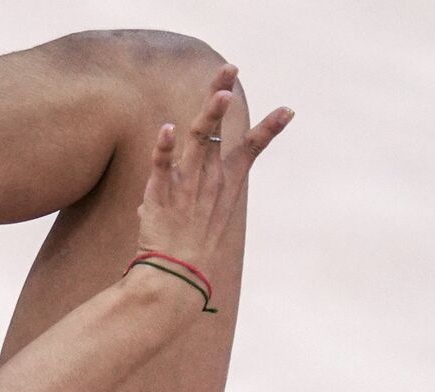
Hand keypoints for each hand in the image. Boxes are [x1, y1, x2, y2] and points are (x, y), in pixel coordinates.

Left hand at [135, 63, 293, 275]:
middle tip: (228, 71)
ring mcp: (186, 186)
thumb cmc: (185, 251)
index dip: (268, 130)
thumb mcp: (191, 222)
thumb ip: (171, 205)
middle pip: (218, 133)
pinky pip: (162, 166)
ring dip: (207, 114)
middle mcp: (209, 182)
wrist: (176, 277)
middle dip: (221, 100)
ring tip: (218, 92)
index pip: (249, 151)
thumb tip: (145, 205)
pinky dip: (163, 147)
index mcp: (224, 186)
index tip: (288, 110)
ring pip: (196, 141)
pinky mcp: (161, 195)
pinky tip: (166, 128)